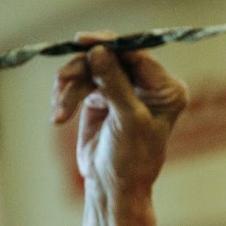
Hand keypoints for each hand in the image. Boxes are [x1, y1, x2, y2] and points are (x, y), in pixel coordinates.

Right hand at [51, 32, 187, 199]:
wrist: (112, 186)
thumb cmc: (131, 159)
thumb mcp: (127, 119)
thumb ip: (115, 83)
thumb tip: (98, 49)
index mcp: (167, 89)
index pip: (138, 55)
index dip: (110, 44)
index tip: (83, 40)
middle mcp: (147, 85)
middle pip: (110, 57)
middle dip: (84, 68)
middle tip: (63, 78)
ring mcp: (123, 89)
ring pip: (90, 69)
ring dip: (70, 86)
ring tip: (60, 108)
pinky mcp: (100, 96)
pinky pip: (79, 83)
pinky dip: (66, 95)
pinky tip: (59, 113)